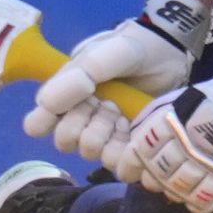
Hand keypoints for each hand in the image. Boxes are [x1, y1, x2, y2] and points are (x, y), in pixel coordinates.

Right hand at [22, 0, 205, 159]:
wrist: (174, 53)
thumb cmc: (135, 48)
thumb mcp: (107, 52)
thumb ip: (79, 74)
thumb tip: (46, 104)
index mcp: (66, 93)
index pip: (38, 122)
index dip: (47, 123)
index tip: (72, 108)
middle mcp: (81, 116)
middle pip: (66, 142)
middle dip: (87, 127)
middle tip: (108, 106)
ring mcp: (106, 133)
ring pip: (92, 154)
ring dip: (107, 138)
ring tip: (124, 116)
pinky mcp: (128, 145)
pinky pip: (117, 165)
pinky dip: (125, 154)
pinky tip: (135, 133)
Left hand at [124, 83, 212, 212]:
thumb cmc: (207, 101)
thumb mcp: (173, 102)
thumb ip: (153, 120)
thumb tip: (137, 138)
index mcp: (166, 126)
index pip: (137, 154)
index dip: (129, 166)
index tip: (130, 171)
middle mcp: (180, 147)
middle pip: (156, 177)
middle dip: (153, 181)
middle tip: (158, 178)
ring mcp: (202, 164)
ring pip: (178, 190)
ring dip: (175, 193)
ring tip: (178, 188)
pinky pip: (205, 199)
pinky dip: (198, 204)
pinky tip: (195, 202)